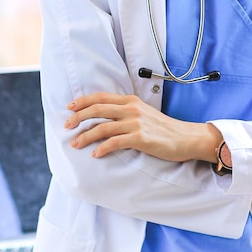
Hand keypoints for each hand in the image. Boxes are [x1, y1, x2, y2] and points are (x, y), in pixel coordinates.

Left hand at [65, 92, 219, 161]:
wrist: (185, 138)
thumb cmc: (164, 129)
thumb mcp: (143, 114)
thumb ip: (125, 112)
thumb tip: (105, 118)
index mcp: (131, 101)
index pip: (101, 97)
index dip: (83, 101)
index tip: (69, 108)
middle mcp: (131, 109)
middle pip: (97, 109)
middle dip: (78, 117)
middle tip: (66, 126)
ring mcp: (136, 123)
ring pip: (102, 127)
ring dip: (85, 136)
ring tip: (76, 143)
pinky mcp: (140, 138)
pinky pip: (114, 142)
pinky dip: (101, 148)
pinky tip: (95, 154)